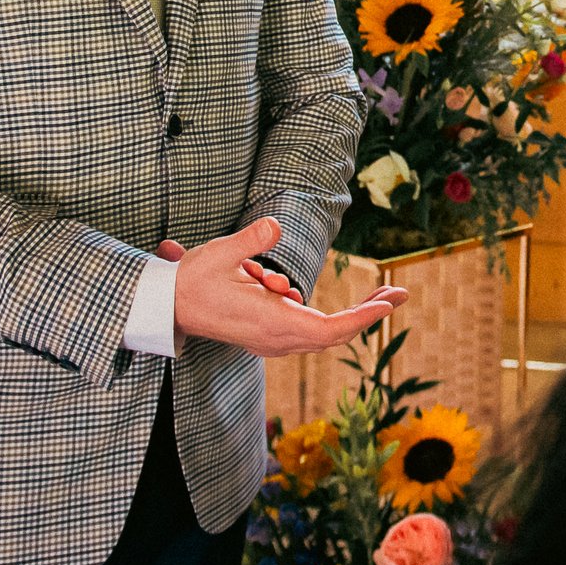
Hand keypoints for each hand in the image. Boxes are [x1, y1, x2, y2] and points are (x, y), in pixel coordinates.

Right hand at [161, 219, 408, 356]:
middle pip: (333, 333)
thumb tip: (274, 224)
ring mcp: (272, 340)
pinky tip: (324, 294)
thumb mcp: (219, 254)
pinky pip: (308, 329)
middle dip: (368, 313)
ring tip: (384, 293)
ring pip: (323, 333)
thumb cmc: (192, 281)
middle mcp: (275, 338)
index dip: (360, 319)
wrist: (166, 307)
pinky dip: (328, 316)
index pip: (326, 330)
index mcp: (269, 323)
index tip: (386, 305)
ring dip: (353, 314)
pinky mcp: (268, 335)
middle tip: (400, 293)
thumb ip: (249, 240)